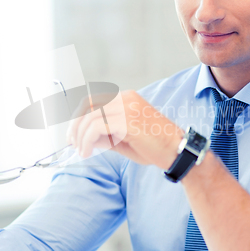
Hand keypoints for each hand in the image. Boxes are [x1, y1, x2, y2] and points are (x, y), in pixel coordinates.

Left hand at [67, 89, 183, 168]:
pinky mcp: (127, 120)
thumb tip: (84, 138)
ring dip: (80, 137)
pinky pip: (96, 128)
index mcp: (126, 98)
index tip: (73, 134)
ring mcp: (126, 108)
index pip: (92, 100)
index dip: (78, 117)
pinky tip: (88, 152)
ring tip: (82, 152)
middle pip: (87, 105)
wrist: (177, 151)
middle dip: (75, 126)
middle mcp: (125, 98)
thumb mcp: (123, 138)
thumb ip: (104, 134)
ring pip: (89, 118)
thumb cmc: (154, 146)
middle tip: (72, 143)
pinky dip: (87, 141)